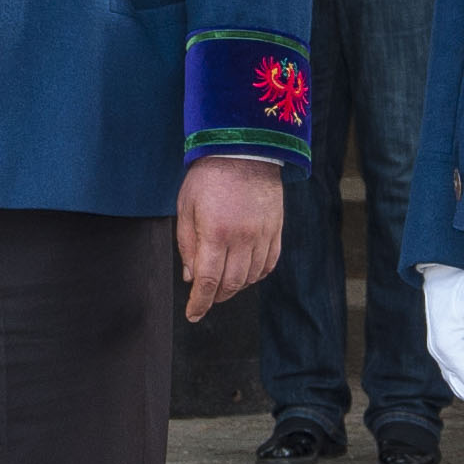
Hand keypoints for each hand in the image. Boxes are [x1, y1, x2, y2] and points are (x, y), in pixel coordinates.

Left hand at [175, 152, 281, 321]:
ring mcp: (263, 235)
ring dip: (235, 287)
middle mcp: (242, 238)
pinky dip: (256, 275)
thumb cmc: (209, 175)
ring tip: (223, 285)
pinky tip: (245, 273)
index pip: (208, 281)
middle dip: (215, 297)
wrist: (244, 148)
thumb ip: (187, 245)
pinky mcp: (276, 229)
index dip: (199, 303)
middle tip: (205, 297)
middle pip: (231, 284)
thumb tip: (191, 277)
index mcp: (215, 233)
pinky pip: (269, 263)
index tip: (193, 314)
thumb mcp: (186, 207)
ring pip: (251, 277)